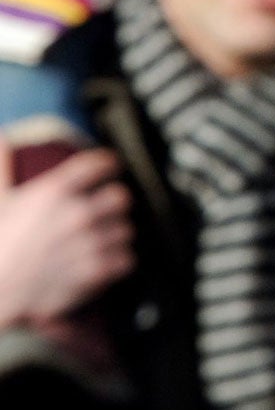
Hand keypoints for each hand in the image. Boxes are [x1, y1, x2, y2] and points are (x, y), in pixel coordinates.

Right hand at [0, 145, 131, 327]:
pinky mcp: (95, 270)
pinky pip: (127, 259)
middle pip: (122, 197)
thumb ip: (3, 166)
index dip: (107, 165)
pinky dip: (117, 261)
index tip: (110, 168)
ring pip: (126, 230)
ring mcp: (88, 242)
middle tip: (105, 212)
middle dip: (114, 205)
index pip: (99, 165)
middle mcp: (76, 213)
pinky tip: (102, 261)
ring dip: (114, 236)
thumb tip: (2, 138)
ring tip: (97, 242)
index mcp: (54, 192)